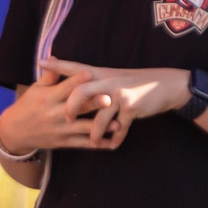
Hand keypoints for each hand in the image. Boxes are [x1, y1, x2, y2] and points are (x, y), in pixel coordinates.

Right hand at [0, 65, 114, 156]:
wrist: (15, 132)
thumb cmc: (28, 106)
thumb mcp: (36, 89)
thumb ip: (49, 76)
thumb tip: (55, 57)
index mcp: (48, 97)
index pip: (65, 87)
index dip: (78, 80)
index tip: (92, 73)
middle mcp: (55, 113)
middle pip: (77, 107)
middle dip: (94, 103)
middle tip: (110, 98)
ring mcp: (60, 129)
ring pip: (83, 127)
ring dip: (102, 126)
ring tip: (119, 123)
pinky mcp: (62, 142)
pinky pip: (82, 144)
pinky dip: (97, 144)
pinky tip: (113, 143)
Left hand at [44, 60, 188, 147]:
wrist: (166, 85)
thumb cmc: (139, 82)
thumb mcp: (117, 76)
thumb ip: (98, 80)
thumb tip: (81, 84)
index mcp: (102, 74)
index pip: (76, 68)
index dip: (58, 65)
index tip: (40, 62)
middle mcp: (108, 82)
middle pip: (81, 91)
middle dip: (71, 107)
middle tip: (67, 119)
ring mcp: (120, 95)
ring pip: (99, 116)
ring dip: (95, 132)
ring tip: (93, 141)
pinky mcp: (132, 108)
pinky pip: (119, 127)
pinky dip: (116, 138)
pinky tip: (113, 145)